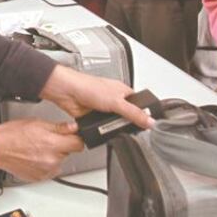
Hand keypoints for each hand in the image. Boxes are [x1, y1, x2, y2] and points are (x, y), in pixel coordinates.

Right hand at [0, 119, 83, 181]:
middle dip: (61, 147)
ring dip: (52, 157)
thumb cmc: (12, 135)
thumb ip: (59, 127)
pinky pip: (49, 171)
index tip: (71, 137)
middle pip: (67, 153)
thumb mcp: (38, 123)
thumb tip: (74, 127)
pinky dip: (44, 165)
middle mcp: (52, 160)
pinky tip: (33, 157)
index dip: (75, 138)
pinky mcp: (39, 178)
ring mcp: (46, 171)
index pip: (78, 144)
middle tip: (46, 141)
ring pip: (58, 163)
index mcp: (53, 144)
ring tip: (37, 149)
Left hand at [39, 64, 153, 127]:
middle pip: (126, 116)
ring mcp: (102, 109)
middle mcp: (113, 99)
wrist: (67, 92)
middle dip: (125, 123)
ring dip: (112, 127)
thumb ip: (134, 113)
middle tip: (127, 127)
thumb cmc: (88, 86)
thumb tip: (150, 121)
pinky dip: (101, 130)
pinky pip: (101, 128)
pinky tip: (101, 129)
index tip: (147, 124)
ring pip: (113, 123)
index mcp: (122, 91)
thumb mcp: (117, 102)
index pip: (138, 104)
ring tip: (112, 127)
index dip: (143, 114)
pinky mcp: (93, 117)